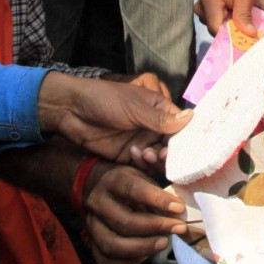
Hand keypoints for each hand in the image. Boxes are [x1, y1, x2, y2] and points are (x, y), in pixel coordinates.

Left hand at [37, 71, 190, 161]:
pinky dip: (143, 162)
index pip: (180, 125)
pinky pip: (142, 164)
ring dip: (158, 158)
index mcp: (158, 109)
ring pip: (159, 157)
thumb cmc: (105, 99)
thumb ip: (160, 118)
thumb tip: (191, 117)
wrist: (72, 110)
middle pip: (172, 144)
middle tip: (165, 154)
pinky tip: (135, 154)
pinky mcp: (127, 155)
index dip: (186, 136)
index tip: (191, 147)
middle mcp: (153, 126)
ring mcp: (141, 141)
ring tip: (149, 154)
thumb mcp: (135, 107)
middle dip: (172, 151)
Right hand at [83, 162, 186, 263]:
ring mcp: (91, 225)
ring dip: (142, 248)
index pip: (133, 189)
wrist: (96, 186)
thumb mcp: (141, 175)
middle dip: (154, 227)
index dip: (158, 199)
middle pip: (124, 221)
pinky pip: (105, 260)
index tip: (179, 208)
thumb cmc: (127, 182)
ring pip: (112, 244)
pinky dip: (127, 262)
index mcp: (112, 180)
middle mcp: (98, 203)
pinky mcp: (91, 242)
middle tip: (177, 228)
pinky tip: (146, 255)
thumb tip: (178, 208)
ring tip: (164, 243)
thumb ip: (156, 190)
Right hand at [198, 0, 256, 35]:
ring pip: (216, 29)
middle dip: (232, 31)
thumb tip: (249, 34)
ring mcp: (200, 11)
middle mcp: (201, 8)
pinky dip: (226, 23)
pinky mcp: (203, 14)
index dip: (232, 36)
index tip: (246, 38)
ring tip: (239, 14)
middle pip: (216, 31)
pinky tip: (232, 14)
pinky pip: (215, 25)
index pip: (217, 28)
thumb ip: (244, 12)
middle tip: (247, 24)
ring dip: (230, 26)